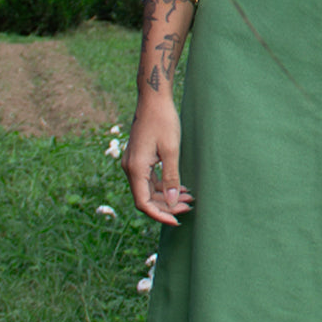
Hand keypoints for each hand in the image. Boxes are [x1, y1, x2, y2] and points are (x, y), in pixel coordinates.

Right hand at [121, 96, 193, 225]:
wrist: (154, 100)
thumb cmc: (163, 121)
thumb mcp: (171, 151)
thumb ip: (171, 178)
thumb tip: (171, 201)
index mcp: (135, 168)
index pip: (143, 202)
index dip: (160, 215)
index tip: (177, 221)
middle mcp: (131, 168)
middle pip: (146, 199)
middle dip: (167, 207)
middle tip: (189, 208)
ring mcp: (134, 164)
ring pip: (149, 191)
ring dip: (168, 197)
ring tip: (190, 199)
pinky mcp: (140, 160)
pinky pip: (151, 181)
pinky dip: (165, 187)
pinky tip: (182, 188)